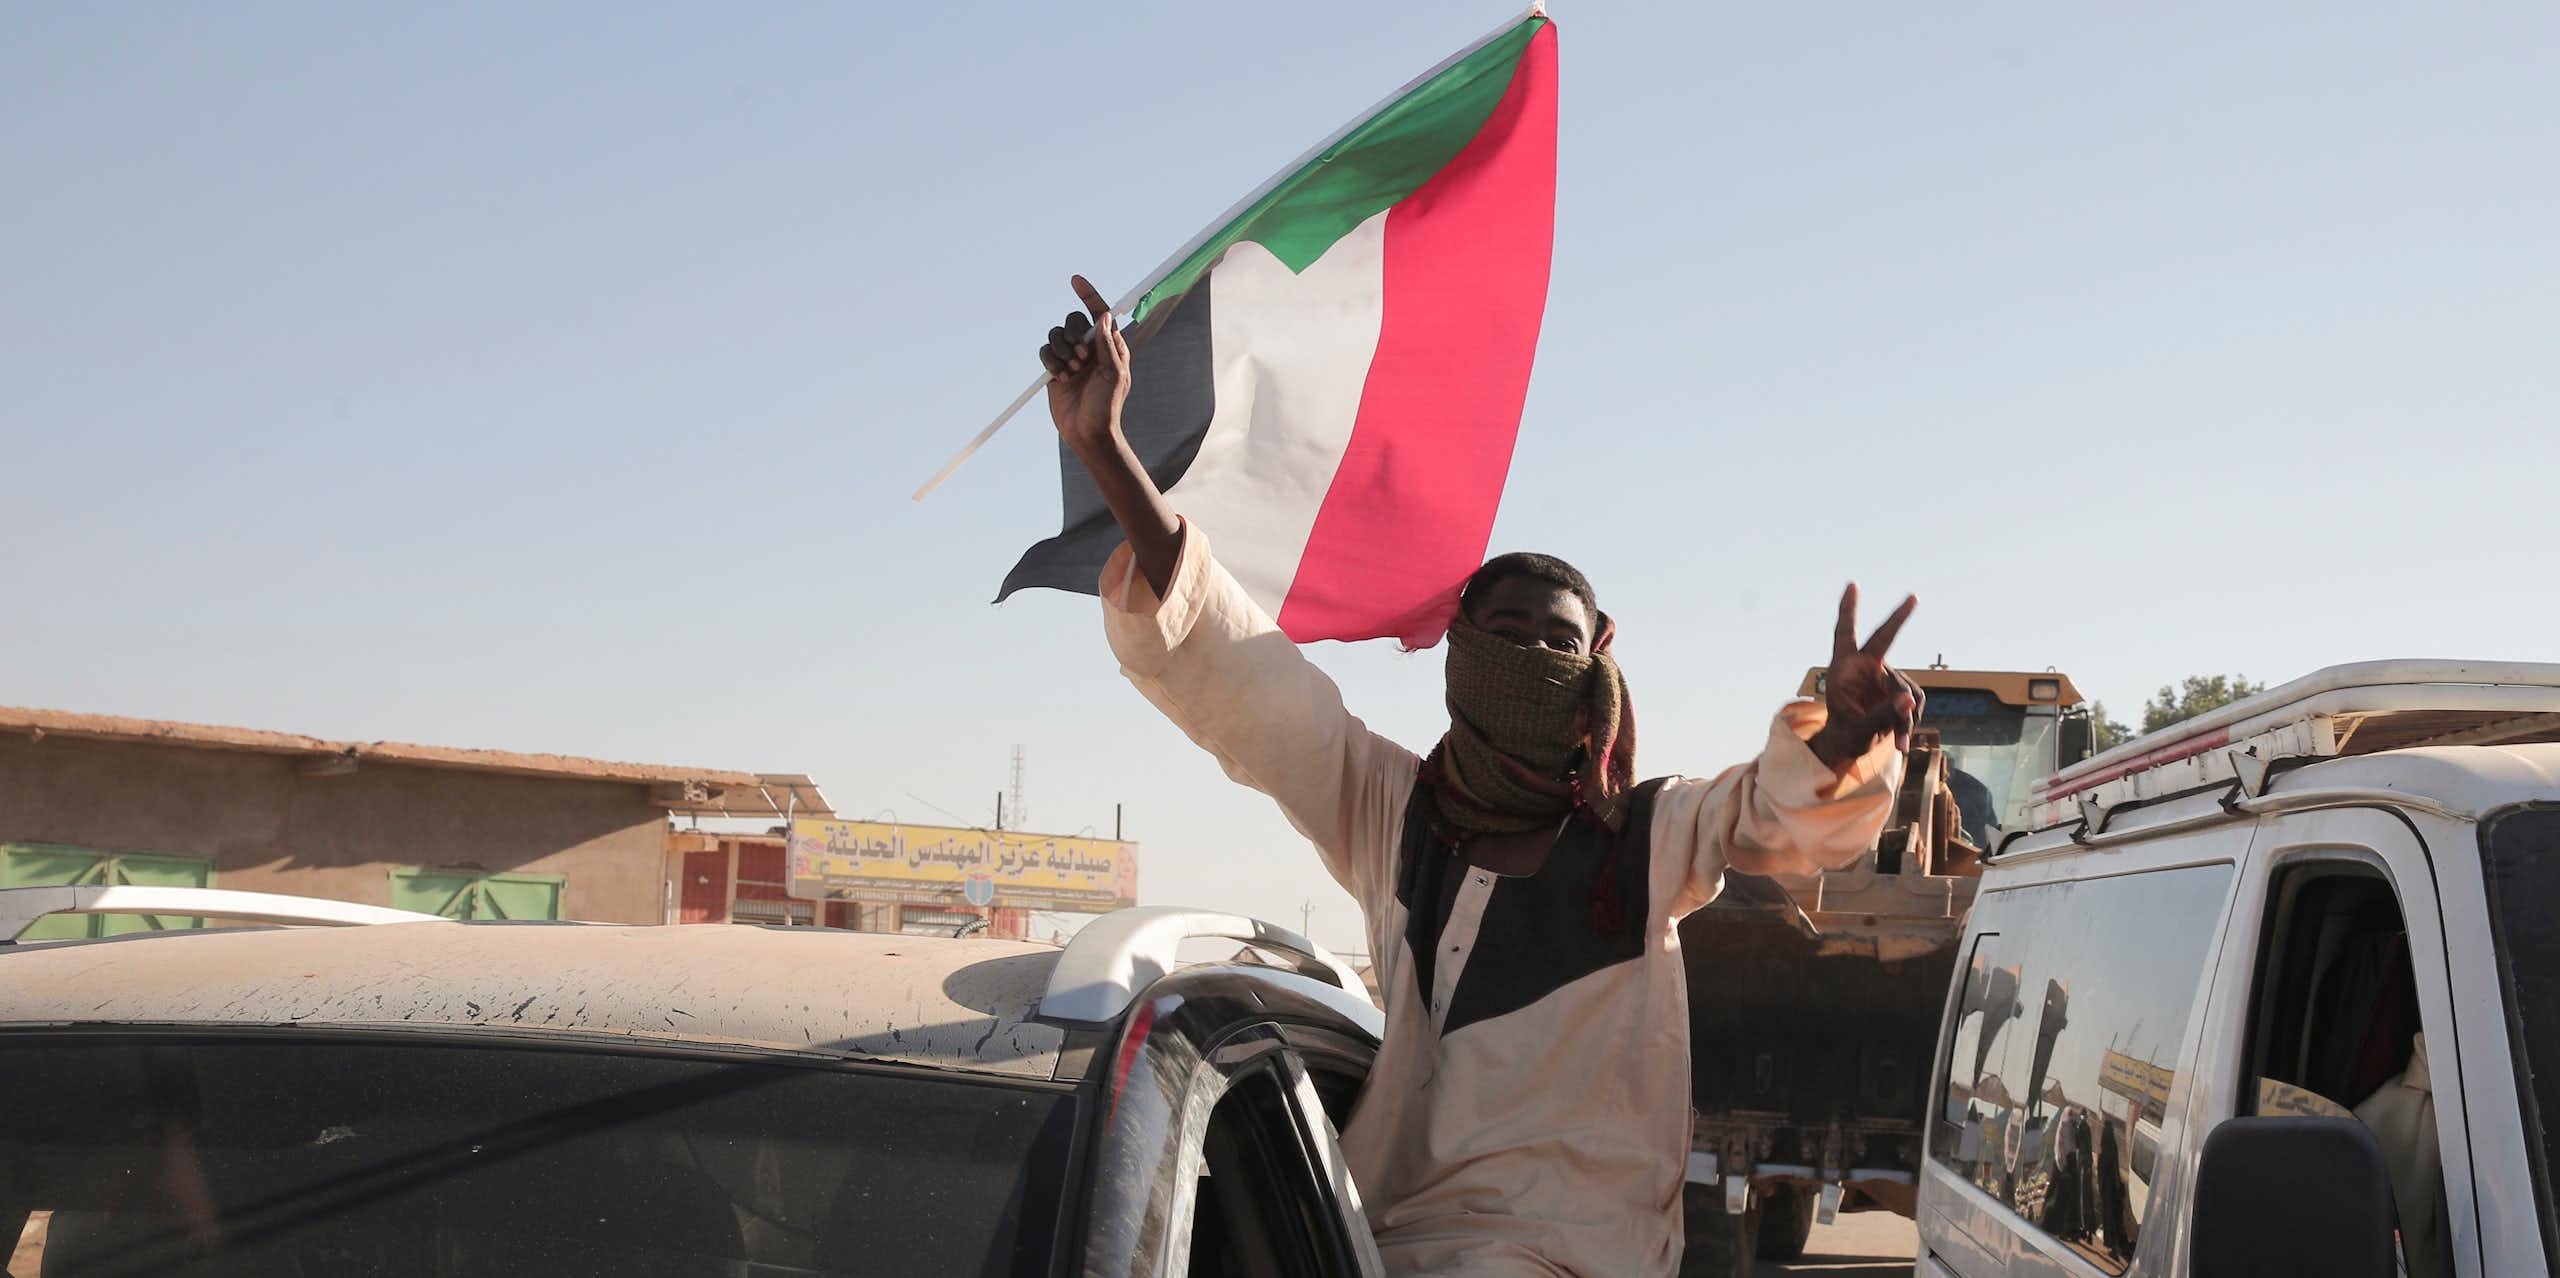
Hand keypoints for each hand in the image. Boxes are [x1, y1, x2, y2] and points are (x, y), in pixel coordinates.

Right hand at [1039, 275, 1130, 457]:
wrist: (1088, 432)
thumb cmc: (1107, 406)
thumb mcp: (1113, 374)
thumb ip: (1107, 344)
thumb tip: (1104, 315)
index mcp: (1109, 346)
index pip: (1099, 313)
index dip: (1089, 295)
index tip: (1075, 280)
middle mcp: (1090, 348)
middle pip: (1073, 321)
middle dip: (1074, 336)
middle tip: (1082, 359)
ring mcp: (1071, 358)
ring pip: (1056, 335)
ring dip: (1061, 351)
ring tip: (1071, 372)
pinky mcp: (1055, 369)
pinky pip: (1045, 351)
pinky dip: (1051, 362)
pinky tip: (1060, 379)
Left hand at [1810, 584, 1920, 768]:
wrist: (1850, 745)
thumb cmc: (1844, 734)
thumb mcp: (1858, 729)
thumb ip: (1882, 715)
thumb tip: (1908, 701)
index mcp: (1843, 668)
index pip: (1845, 634)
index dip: (1848, 610)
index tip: (1852, 585)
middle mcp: (1865, 666)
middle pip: (1884, 638)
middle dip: (1898, 617)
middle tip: (1913, 597)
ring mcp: (1884, 676)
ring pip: (1905, 689)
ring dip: (1906, 717)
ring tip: (1899, 741)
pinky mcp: (1899, 690)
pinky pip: (1913, 703)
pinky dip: (1910, 723)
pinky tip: (1902, 742)